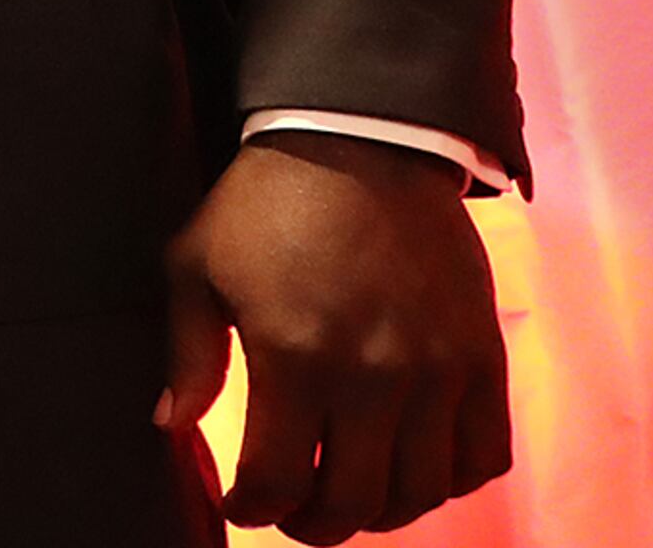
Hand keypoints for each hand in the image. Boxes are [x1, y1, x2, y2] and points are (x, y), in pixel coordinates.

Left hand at [161, 131, 509, 541]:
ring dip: (380, 510)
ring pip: (421, 492)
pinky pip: (484, 456)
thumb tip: (169, 427)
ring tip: (348, 492)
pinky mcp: (483, 356)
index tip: (242, 504)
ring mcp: (437, 370)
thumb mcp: (196, 266)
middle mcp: (373, 376)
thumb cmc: (265, 203)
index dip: (253, 509)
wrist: (360, 142)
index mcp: (294, 358)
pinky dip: (450, 480)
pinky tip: (412, 464)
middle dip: (313, 524)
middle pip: (353, 503)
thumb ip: (187, 356)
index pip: (276, 482)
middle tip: (293, 512)